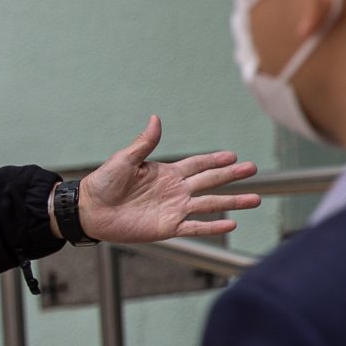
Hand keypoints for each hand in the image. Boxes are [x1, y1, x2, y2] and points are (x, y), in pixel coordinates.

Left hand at [76, 116, 261, 242]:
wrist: (89, 210)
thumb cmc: (103, 183)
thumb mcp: (124, 160)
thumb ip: (144, 144)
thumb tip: (155, 118)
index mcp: (165, 173)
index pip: (197, 164)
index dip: (214, 160)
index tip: (233, 156)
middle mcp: (174, 191)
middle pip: (210, 181)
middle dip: (232, 176)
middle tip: (253, 169)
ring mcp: (173, 209)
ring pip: (210, 204)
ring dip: (232, 202)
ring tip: (256, 199)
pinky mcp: (168, 227)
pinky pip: (195, 227)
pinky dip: (213, 226)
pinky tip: (231, 224)